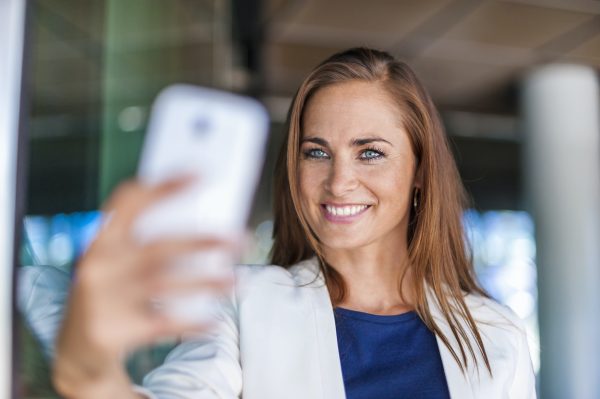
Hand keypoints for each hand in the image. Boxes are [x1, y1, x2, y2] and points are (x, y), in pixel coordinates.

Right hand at [52, 177, 237, 397]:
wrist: (77, 354)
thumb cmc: (111, 297)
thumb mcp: (118, 266)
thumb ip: (147, 246)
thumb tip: (207, 229)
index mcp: (100, 241)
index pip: (129, 201)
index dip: (164, 184)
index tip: (201, 174)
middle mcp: (97, 266)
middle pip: (158, 246)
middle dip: (204, 242)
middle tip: (240, 239)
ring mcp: (101, 300)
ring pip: (166, 285)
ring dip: (208, 283)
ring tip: (239, 281)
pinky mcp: (110, 332)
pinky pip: (163, 324)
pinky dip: (193, 323)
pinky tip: (216, 322)